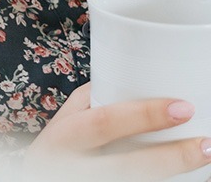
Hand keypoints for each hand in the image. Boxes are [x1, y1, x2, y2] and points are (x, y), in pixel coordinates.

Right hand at [25, 83, 210, 180]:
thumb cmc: (55, 151)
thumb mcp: (62, 123)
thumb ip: (92, 103)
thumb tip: (134, 79)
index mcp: (62, 138)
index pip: (104, 123)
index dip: (144, 116)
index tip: (182, 107)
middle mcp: (72, 168)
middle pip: (128, 166)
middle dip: (172, 156)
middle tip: (206, 142)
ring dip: (174, 173)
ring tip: (204, 157)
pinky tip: (184, 180)